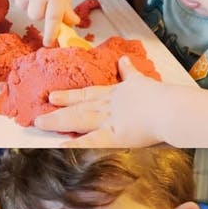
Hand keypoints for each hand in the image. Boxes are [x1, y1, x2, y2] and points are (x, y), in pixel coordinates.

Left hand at [34, 56, 166, 145]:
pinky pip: (88, 142)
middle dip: (58, 109)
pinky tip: (58, 148)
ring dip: (58, 122)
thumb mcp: (142, 80)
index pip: (87, 94)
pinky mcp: (111, 136)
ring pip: (76, 119)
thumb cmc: (160, 96)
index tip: (53, 96)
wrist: (167, 108)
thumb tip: (125, 60)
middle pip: (77, 107)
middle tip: (40, 113)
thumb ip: (131, 71)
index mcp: (114, 94)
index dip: (69, 96)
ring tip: (40, 124)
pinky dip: (73, 146)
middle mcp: (106, 106)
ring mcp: (106, 121)